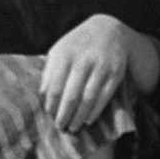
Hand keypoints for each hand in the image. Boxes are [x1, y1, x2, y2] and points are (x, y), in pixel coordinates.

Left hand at [42, 14, 134, 133]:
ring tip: (73, 127)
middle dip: (64, 115)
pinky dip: (96, 111)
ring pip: (88, 98)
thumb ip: (49, 72)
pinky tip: (89, 120)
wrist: (108, 30)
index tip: (50, 116)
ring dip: (80, 116)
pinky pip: (105, 97)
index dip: (52, 105)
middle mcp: (83, 60)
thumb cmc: (78, 45)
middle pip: (71, 95)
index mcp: (65, 54)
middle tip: (60, 127)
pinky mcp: (116, 73)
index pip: (55, 86)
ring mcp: (101, 66)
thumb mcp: (60, 51)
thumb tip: (43, 97)